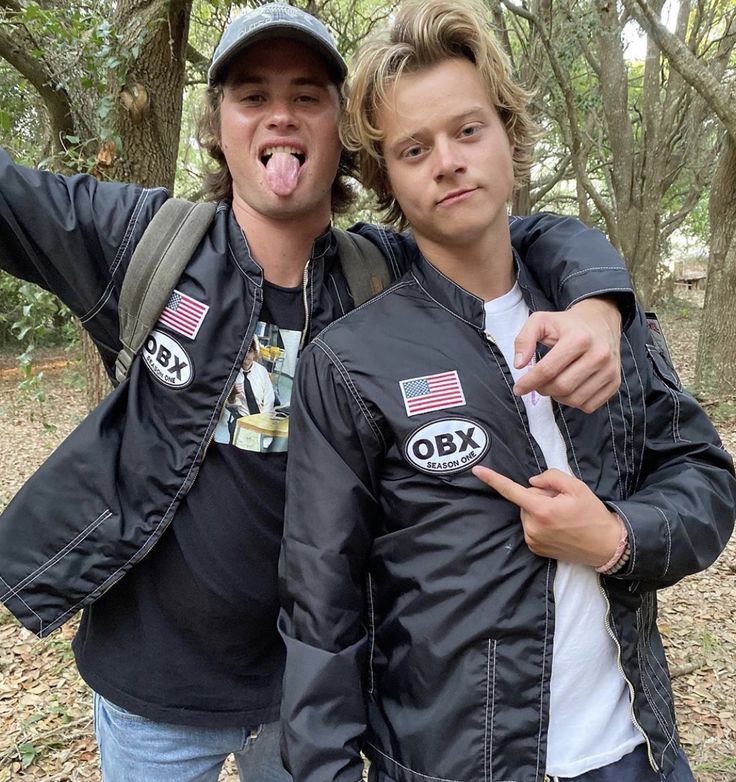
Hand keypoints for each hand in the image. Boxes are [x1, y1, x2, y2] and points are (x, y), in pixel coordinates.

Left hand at [471, 466, 620, 566]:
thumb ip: (551, 477)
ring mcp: (533, 540)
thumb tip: (531, 483)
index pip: (512, 490)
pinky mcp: (535, 549)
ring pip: (528, 513)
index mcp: (541, 510)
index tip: (476, 470)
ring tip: (563, 517)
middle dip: (540, 497)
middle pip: (525, 500)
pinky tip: (559, 527)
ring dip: (540, 511)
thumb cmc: (592, 514)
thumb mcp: (576, 487)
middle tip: (562, 504)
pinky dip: (541, 523)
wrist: (607, 546)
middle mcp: (533, 527)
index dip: (493, 479)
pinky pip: (531, 526)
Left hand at [512, 298, 621, 412]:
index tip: (518, 388)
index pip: (548, 370)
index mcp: (579, 338)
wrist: (601, 321)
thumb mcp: (540, 321)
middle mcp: (599, 355)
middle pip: (561, 387)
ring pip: (574, 400)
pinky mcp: (615, 382)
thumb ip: (524, 339)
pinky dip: (574, 402)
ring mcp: (610, 370)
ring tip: (553, 383)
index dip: (529, 382)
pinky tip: (569, 388)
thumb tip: (519, 364)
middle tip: (536, 383)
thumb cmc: (567, 324)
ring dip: (557, 397)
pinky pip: (588, 406)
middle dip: (542, 389)